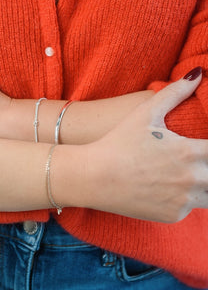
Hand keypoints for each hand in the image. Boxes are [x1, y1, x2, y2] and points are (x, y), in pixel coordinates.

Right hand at [83, 67, 207, 222]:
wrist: (93, 177)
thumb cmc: (118, 142)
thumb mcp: (146, 113)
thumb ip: (175, 93)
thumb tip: (198, 73)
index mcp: (190, 151)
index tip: (203, 146)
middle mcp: (192, 178)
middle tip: (193, 157)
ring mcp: (183, 200)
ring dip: (204, 183)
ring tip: (187, 172)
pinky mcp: (174, 215)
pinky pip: (190, 207)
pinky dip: (185, 198)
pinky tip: (167, 187)